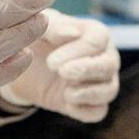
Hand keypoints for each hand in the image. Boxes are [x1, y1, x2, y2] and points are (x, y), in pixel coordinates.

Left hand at [0, 9, 119, 122]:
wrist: (29, 65)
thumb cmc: (40, 38)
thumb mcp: (40, 27)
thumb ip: (54, 26)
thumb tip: (73, 33)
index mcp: (96, 33)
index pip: (98, 40)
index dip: (77, 51)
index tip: (51, 62)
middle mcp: (105, 56)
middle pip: (109, 65)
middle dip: (86, 70)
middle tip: (61, 72)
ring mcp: (102, 82)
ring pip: (109, 90)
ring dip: (88, 93)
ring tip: (66, 93)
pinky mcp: (91, 104)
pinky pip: (98, 111)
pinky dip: (85, 111)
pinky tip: (67, 104)